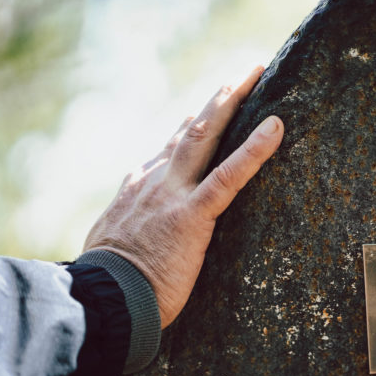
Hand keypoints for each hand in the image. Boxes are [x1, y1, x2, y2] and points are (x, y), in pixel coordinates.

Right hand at [83, 67, 282, 328]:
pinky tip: (275, 128)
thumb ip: (130, 218)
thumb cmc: (111, 284)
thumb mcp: (115, 239)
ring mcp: (173, 195)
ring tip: (254, 75)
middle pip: (191, 130)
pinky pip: (228, 177)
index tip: (208, 108)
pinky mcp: (192, 216)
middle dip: (219, 99)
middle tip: (242, 74)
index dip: (193, 125)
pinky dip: (253, 150)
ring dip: (232, 102)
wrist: (100, 301)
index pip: (171, 148)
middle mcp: (155, 181)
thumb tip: (132, 212)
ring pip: (206, 137)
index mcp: (139, 188)